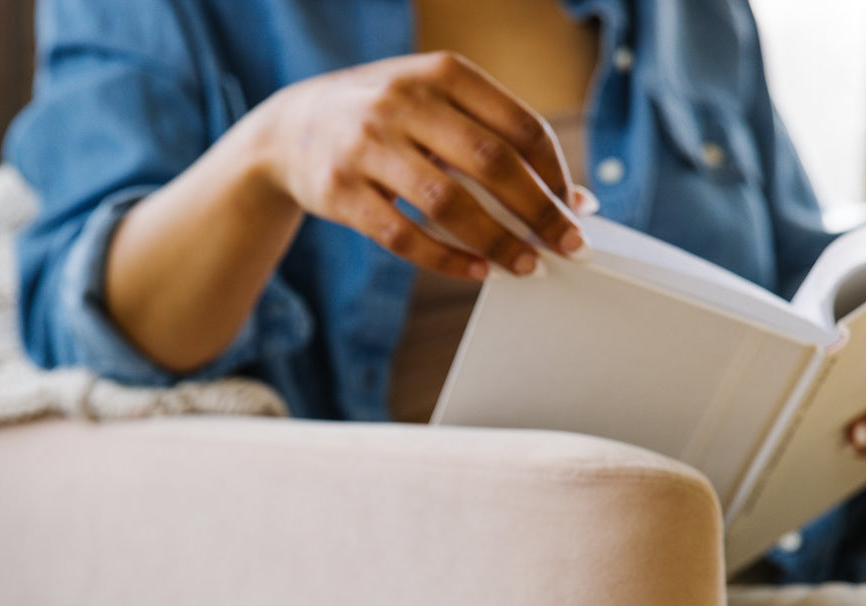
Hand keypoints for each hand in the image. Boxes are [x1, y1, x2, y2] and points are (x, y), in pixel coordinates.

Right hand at [248, 51, 589, 280]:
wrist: (290, 128)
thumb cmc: (382, 119)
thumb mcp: (433, 102)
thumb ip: (492, 138)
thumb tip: (568, 196)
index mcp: (441, 73)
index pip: (519, 125)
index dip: (556, 172)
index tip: (576, 208)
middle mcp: (404, 102)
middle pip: (491, 163)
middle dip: (538, 211)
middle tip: (568, 246)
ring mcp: (368, 147)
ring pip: (448, 202)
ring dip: (496, 240)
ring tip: (526, 266)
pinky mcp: (340, 192)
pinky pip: (403, 235)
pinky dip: (445, 259)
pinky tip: (475, 272)